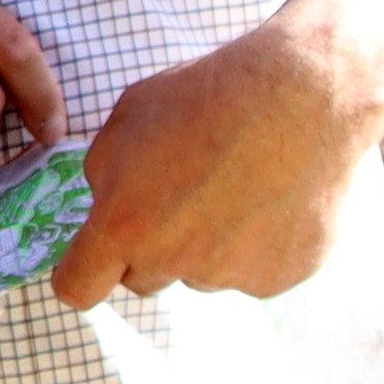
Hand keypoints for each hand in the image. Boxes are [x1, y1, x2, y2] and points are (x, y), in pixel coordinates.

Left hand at [56, 0, 383, 310]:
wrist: (306, 94)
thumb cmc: (211, 95)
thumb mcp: (130, 116)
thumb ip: (104, 173)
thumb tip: (104, 204)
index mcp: (124, 227)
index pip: (77, 289)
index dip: (82, 272)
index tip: (93, 257)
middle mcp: (174, 263)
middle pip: (142, 278)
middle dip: (148, 246)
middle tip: (178, 194)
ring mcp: (231, 275)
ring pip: (200, 271)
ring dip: (206, 242)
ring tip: (235, 181)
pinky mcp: (279, 277)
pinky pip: (252, 270)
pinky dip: (256, 242)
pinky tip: (271, 194)